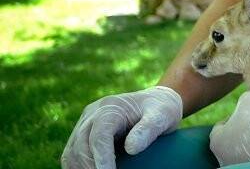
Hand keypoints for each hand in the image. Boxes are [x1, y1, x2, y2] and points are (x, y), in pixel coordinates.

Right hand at [62, 85, 182, 168]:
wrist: (155, 102)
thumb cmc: (161, 109)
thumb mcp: (163, 114)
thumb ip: (149, 129)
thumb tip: (131, 149)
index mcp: (110, 107)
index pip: (100, 136)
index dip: (101, 158)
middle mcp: (92, 114)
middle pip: (81, 145)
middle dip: (90, 167)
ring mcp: (84, 124)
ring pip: (71, 152)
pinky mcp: (82, 135)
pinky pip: (72, 155)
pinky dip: (78, 167)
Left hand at [209, 91, 249, 164]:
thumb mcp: (248, 98)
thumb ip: (241, 101)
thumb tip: (244, 104)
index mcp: (216, 141)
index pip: (219, 126)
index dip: (232, 116)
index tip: (244, 113)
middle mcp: (221, 157)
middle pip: (228, 140)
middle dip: (238, 131)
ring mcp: (236, 165)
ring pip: (240, 150)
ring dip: (248, 142)